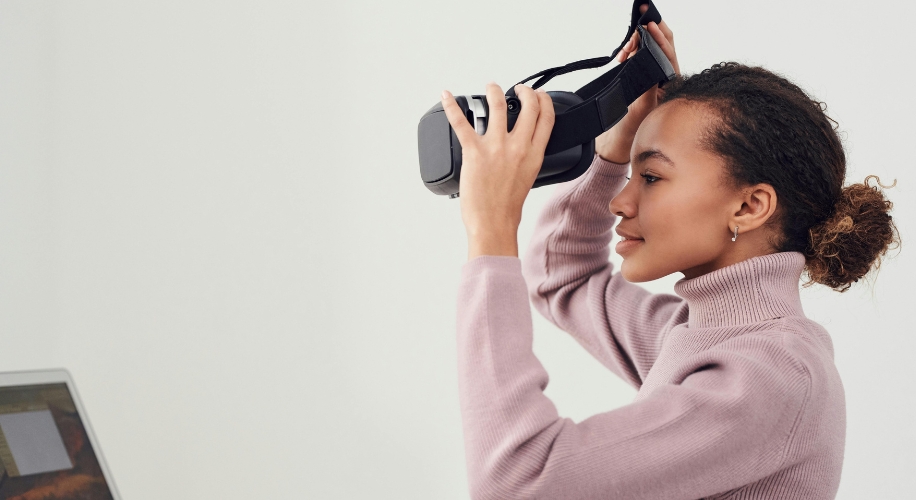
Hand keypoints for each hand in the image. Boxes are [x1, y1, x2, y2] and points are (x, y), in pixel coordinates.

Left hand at [440, 83, 554, 259]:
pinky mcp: (474, 152)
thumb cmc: (507, 206)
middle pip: (528, 106)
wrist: (493, 222)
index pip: (547, 117)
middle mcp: (518, 147)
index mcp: (534, 154)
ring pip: (498, 105)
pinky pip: (461, 122)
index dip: (544, 100)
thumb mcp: (528, 176)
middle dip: (524, 91)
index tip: (539, 95)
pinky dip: (452, 106)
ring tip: (491, 87)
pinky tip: (447, 96)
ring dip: (494, 91)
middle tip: (517, 89)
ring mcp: (496, 147)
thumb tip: (523, 142)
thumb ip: (527, 156)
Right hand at [595, 4, 678, 163]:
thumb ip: (649, 86)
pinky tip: (624, 52)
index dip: (659, 38)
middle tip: (643, 14)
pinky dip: (632, 50)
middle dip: (653, 29)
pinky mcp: (644, 78)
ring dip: (639, 41)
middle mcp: (667, 78)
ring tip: (628, 41)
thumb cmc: (635, 128)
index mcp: (673, 84)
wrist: (620, 141)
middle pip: (664, 46)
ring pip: (651, 49)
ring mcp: (655, 77)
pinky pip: (641, 58)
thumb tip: (651, 64)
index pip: (669, 54)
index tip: (648, 26)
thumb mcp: (644, 108)